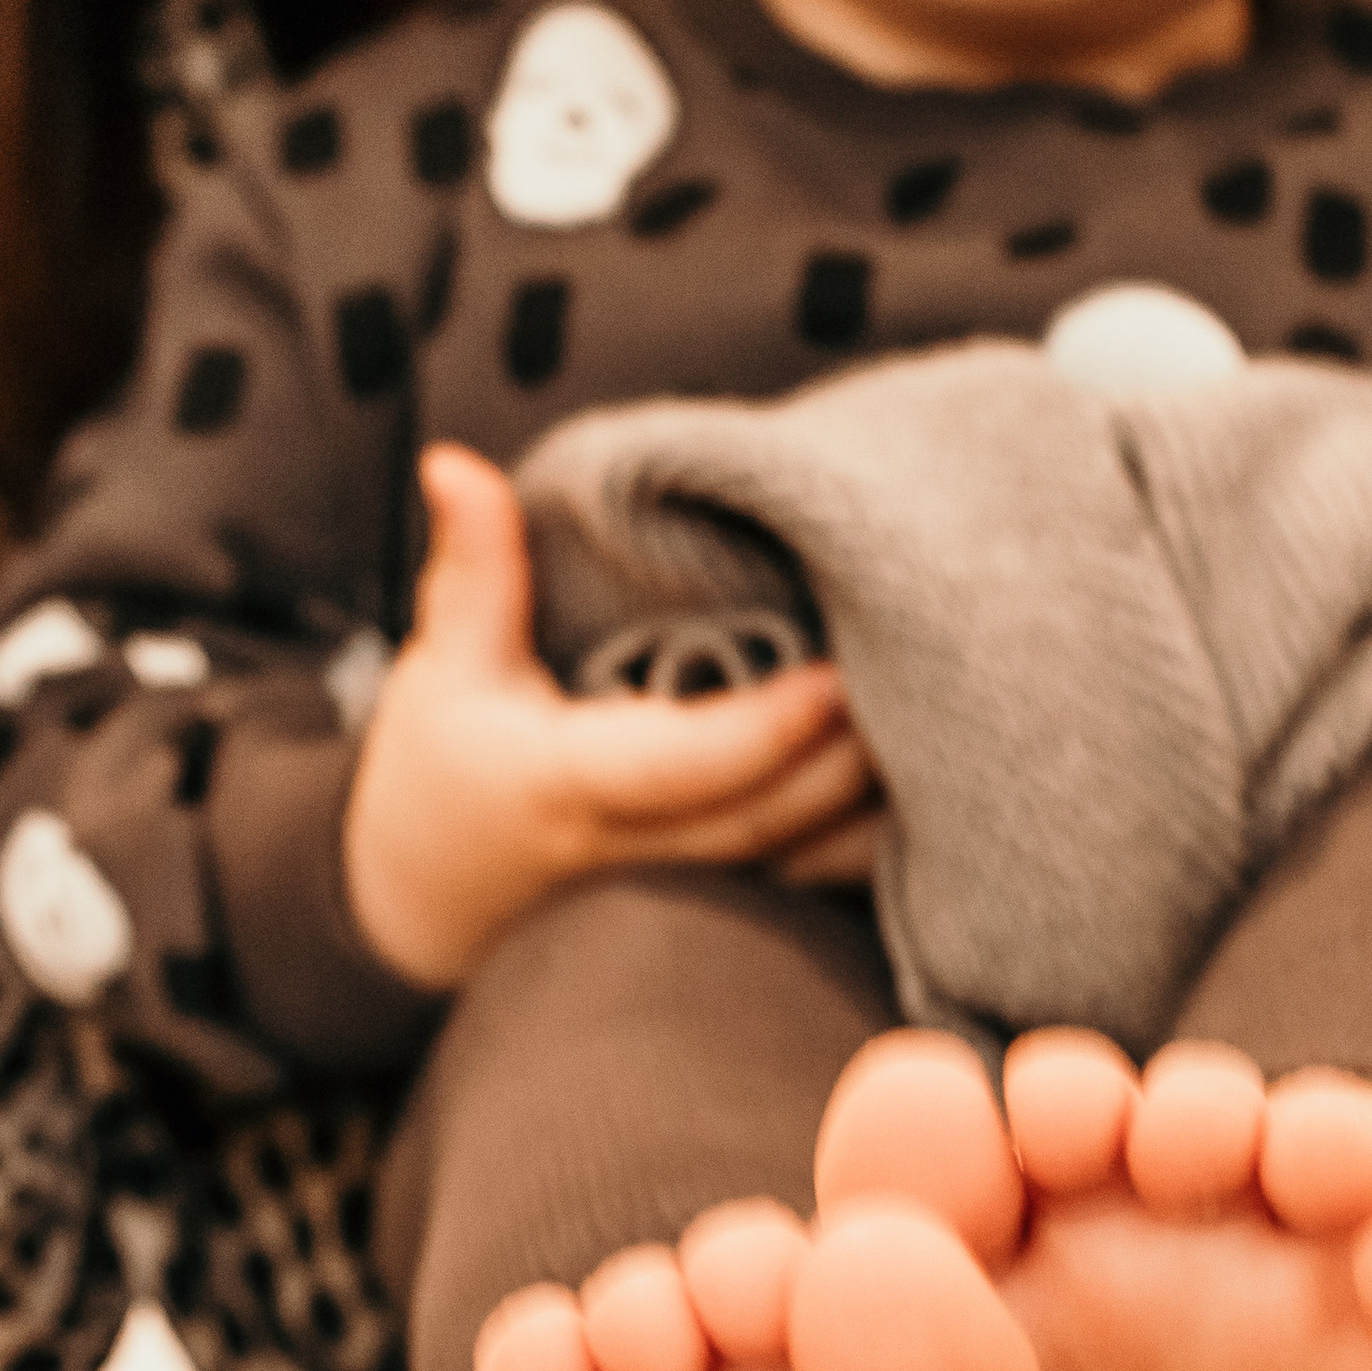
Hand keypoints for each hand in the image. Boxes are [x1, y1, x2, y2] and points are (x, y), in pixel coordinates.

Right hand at [344, 444, 878, 986]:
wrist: (425, 904)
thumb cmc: (443, 773)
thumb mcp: (447, 665)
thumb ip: (474, 565)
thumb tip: (454, 462)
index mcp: (569, 787)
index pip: (682, 768)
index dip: (769, 729)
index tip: (840, 673)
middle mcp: (635, 853)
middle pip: (767, 818)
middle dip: (852, 758)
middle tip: (930, 671)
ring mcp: (680, 894)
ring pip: (800, 864)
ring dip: (872, 803)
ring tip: (946, 720)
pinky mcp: (713, 908)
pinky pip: (806, 882)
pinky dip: (865, 841)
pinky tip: (929, 787)